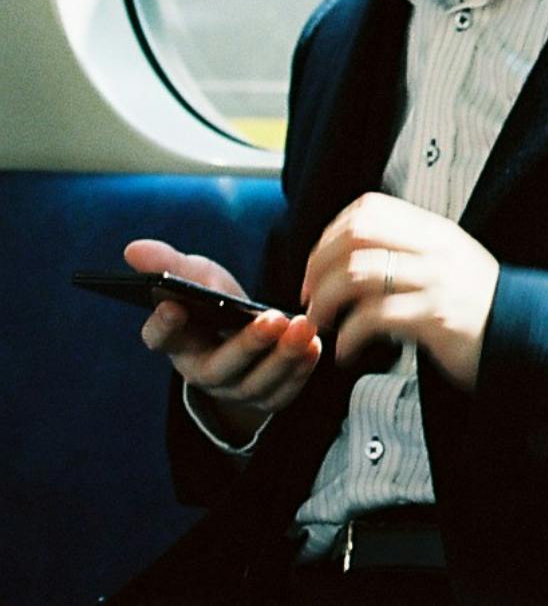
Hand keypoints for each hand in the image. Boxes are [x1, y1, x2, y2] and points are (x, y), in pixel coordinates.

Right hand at [123, 238, 319, 436]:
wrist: (246, 330)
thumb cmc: (215, 299)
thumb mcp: (196, 275)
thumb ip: (169, 264)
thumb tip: (134, 249)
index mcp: (176, 340)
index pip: (161, 339)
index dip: (163, 325)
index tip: (174, 305)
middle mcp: (200, 371)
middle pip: (218, 369)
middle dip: (247, 345)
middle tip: (273, 319)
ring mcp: (233, 389)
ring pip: (256, 384)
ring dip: (282, 357)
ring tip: (302, 327)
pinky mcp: (266, 397)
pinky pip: (282, 392)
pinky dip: (300, 371)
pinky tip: (314, 345)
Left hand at [302, 194, 500, 390]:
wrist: (524, 336)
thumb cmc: (479, 306)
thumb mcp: (450, 261)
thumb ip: (412, 250)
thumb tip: (357, 253)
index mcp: (434, 231)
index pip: (370, 208)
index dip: (331, 234)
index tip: (318, 264)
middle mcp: (434, 249)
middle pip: (355, 235)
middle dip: (318, 265)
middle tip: (310, 295)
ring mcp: (436, 280)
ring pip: (356, 273)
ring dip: (326, 302)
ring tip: (323, 324)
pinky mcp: (436, 317)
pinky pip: (374, 317)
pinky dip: (348, 337)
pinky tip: (348, 351)